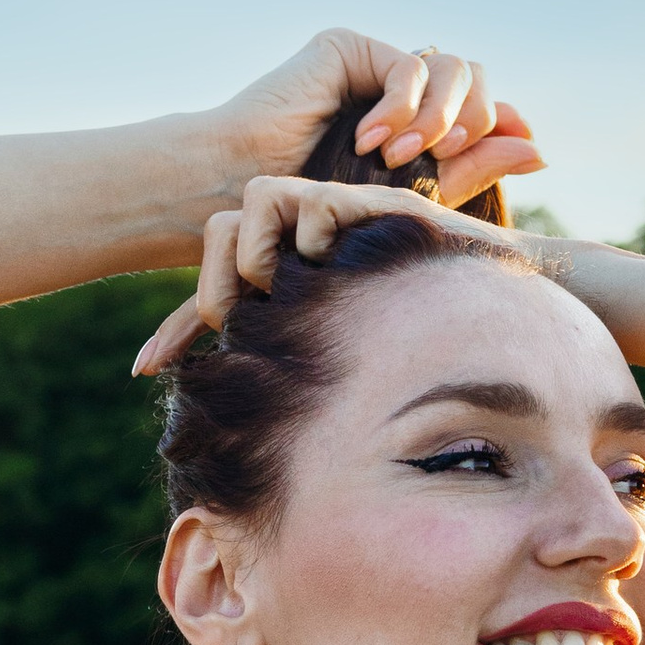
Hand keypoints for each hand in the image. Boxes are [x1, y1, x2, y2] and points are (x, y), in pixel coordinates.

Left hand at [132, 175, 521, 376]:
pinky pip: (310, 201)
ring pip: (257, 200)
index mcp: (290, 284)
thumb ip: (300, 380)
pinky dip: (310, 232)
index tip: (146, 367)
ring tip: (283, 287)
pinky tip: (335, 261)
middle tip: (235, 320)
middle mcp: (303, 244)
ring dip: (259, 252)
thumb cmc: (429, 351)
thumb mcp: (345, 368)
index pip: (216, 295)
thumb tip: (251, 444)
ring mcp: (333, 218)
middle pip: (218, 233)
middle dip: (215, 281)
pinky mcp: (367, 203)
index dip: (177, 328)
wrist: (499, 310)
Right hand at [214, 30, 542, 211]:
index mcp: (419, 125)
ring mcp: (374, 66)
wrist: (245, 204)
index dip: (507, 123)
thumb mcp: (407, 197)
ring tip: (397, 158)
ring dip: (437, 117)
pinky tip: (371, 140)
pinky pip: (409, 65)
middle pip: (477, 79)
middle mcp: (400, 90)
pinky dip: (402, 106)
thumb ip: (470, 169)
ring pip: (452, 67)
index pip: (484, 109)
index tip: (530, 150)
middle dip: (472, 123)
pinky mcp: (348, 48)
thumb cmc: (315, 216)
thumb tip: (540, 150)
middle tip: (437, 161)